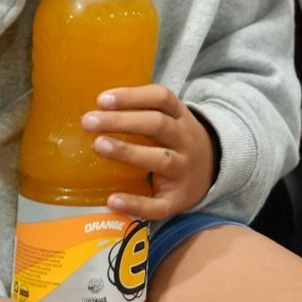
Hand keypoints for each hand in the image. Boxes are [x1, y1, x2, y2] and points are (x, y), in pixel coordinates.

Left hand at [83, 85, 216, 218]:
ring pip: (159, 160)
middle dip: (122, 121)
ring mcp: (183, 171)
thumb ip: (142, 113)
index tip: (102, 99)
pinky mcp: (177, 200)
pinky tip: (112, 199)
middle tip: (89, 122)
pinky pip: (157, 205)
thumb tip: (96, 111)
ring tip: (99, 145)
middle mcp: (185, 141)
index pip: (161, 98)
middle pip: (157, 125)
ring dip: (128, 151)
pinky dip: (135, 203)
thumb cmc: (176, 141)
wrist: (211, 171)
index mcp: (181, 117)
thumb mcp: (171, 119)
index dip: (132, 97)